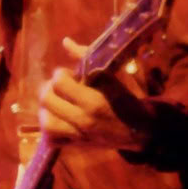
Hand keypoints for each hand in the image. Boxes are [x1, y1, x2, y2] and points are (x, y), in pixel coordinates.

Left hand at [37, 38, 153, 149]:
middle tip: (58, 88)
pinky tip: (58, 120)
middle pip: (48, 100)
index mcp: (94, 100)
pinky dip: (50, 131)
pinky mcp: (78, 146)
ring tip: (55, 104)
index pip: (60, 82)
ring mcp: (80, 135)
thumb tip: (65, 42)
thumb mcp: (111, 78)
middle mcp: (84, 119)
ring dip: (46, 110)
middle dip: (49, 89)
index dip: (61, 74)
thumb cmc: (126, 101)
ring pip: (46, 123)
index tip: (70, 75)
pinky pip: (53, 141)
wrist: (141, 131)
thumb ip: (86, 59)